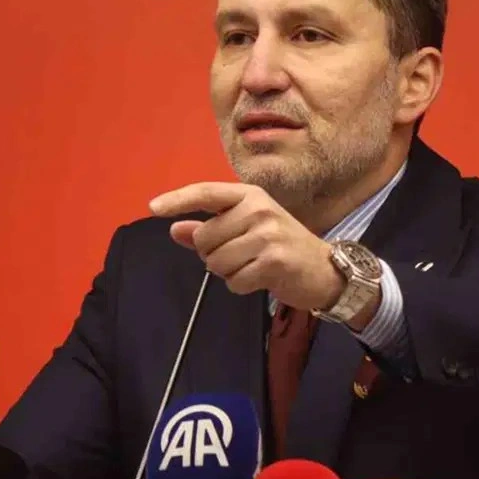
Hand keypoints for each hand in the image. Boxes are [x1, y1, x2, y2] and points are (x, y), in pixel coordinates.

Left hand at [148, 182, 344, 310]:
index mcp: (250, 196)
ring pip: (216, 262)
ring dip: (228, 272)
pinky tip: (260, 278)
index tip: (153, 207)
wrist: (325, 270)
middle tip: (241, 254)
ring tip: (252, 266)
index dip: (177, 200)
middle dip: (212, 254)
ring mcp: (268, 234)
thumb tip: (174, 229)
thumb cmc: (281, 246)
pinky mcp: (274, 261)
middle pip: (204, 238)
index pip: (206, 193)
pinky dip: (241, 286)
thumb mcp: (246, 230)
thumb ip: (209, 229)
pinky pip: (234, 281)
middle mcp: (258, 209)